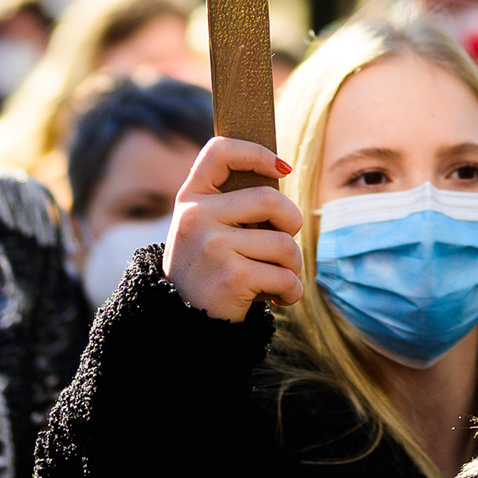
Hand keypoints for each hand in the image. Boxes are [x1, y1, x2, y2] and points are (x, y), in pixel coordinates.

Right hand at [164, 138, 304, 321]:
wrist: (185, 326)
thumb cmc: (211, 272)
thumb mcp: (209, 231)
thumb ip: (236, 205)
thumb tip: (281, 170)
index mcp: (190, 199)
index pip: (219, 152)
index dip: (255, 153)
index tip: (282, 169)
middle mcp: (195, 217)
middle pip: (271, 199)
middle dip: (291, 223)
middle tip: (284, 242)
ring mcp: (212, 246)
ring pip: (285, 244)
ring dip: (292, 266)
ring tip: (274, 277)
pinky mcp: (232, 276)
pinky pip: (286, 276)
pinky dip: (291, 291)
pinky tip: (277, 298)